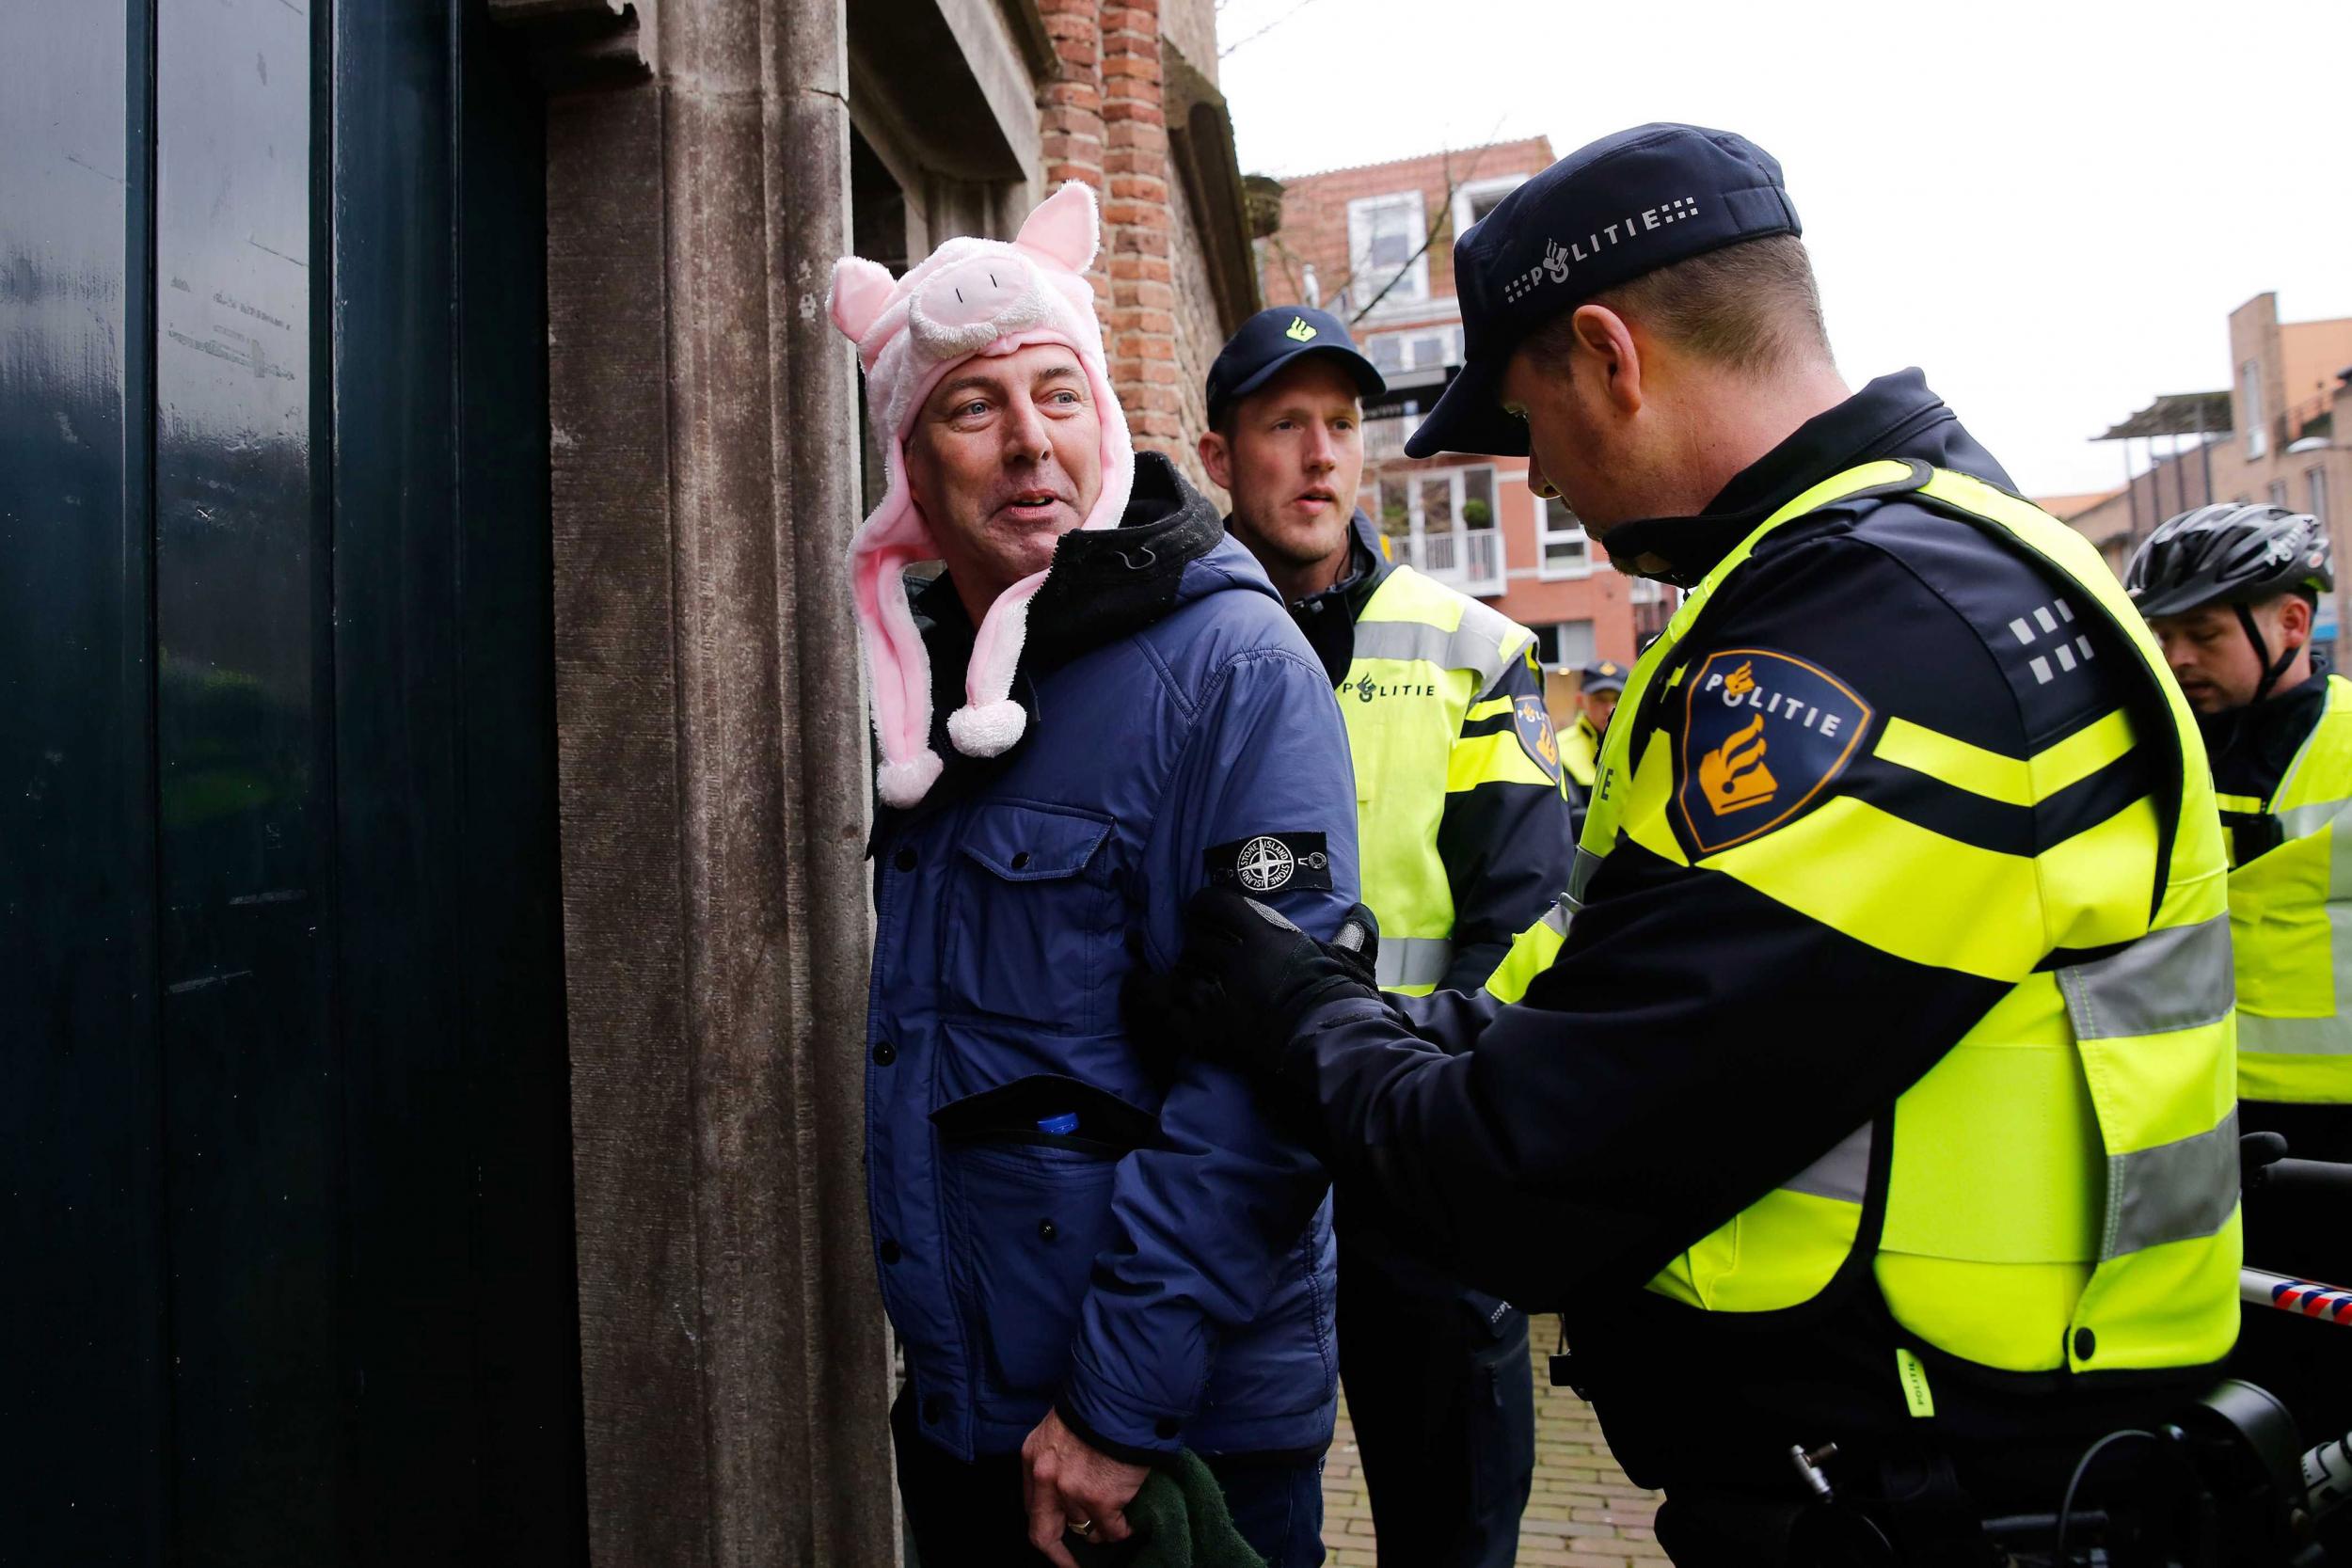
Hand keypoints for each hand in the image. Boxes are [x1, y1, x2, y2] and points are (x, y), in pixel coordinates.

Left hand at [1020, 1407, 1148, 1567]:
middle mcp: (1046, 1479)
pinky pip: (1112, 1529)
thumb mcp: (1061, 1427)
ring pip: (1084, 1529)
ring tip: (1113, 1525)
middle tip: (1073, 1566)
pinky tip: (1129, 1523)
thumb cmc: (1099, 1404)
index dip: (1046, 1525)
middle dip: (1059, 1555)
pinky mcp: (1101, 1500)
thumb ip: (1056, 1457)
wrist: (1124, 1397)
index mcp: (1033, 1457)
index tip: (1056, 1538)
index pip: (1031, 1506)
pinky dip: (1121, 1530)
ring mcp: (1072, 1492)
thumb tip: (1069, 1481)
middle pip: (1043, 1532)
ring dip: (1099, 1531)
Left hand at [1123, 889, 1381, 1080]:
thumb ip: (1350, 936)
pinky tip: (1138, 984)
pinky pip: (1161, 1007)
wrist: (1332, 1054)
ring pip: (1180, 971)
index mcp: (1266, 937)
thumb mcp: (1348, 964)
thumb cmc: (1344, 1007)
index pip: (1216, 904)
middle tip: (1200, 949)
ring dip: (1180, 973)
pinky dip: (1147, 996)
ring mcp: (1217, 997)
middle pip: (1195, 938)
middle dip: (1196, 942)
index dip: (1204, 906)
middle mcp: (1235, 961)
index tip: (1204, 912)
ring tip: (1180, 975)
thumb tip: (1359, 915)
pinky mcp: (1204, 1031)